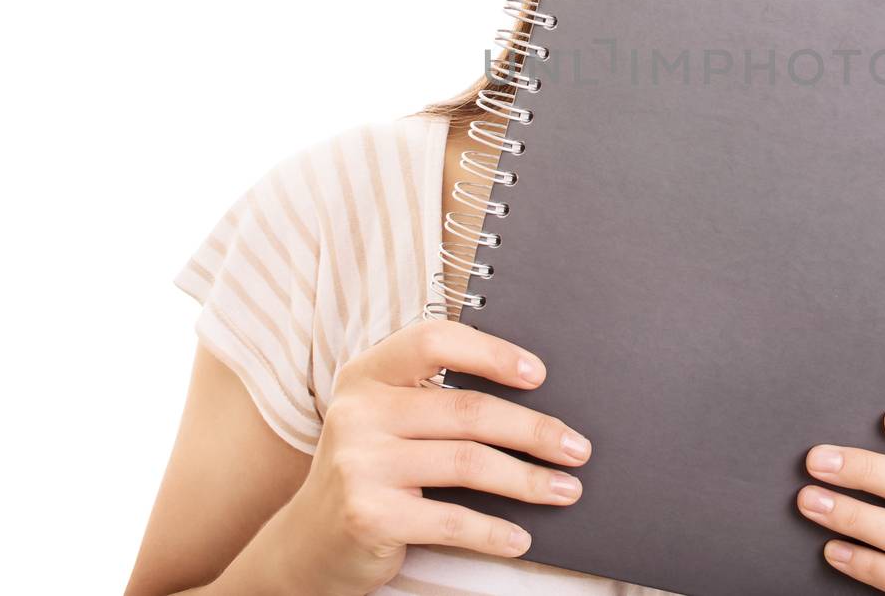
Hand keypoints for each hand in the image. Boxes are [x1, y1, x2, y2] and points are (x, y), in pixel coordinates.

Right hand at [263, 319, 592, 595]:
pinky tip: (520, 538)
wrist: (307, 545)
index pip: (434, 340)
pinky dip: (494, 530)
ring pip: (468, 463)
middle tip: (577, 448)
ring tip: (565, 490)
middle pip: (467, 410)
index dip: (491, 352)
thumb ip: (434, 399)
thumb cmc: (369, 473)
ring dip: (527, 480)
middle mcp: (358, 411)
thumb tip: (534, 400)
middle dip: (534, 430)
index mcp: (367, 373)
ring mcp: (359, 462)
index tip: (538, 375)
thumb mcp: (386, 421)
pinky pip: (450, 519)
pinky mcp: (367, 513)